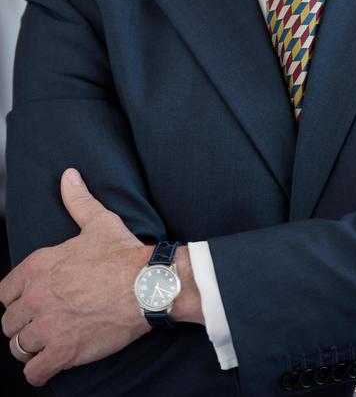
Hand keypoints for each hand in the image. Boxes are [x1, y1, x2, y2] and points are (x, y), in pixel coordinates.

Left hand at [0, 169, 150, 386]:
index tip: (32, 302)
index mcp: (38, 267)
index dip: (17, 299)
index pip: (4, 293)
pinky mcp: (62, 352)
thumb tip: (69, 175)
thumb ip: (77, 200)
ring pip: (17, 347)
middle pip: (8, 323)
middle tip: (42, 324)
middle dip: (22, 325)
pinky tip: (51, 364)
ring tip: (46, 345)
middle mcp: (35, 297)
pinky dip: (40, 371)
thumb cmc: (124, 254)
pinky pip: (34, 373)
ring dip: (30, 348)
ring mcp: (47, 327)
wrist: (148, 285)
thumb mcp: (98, 222)